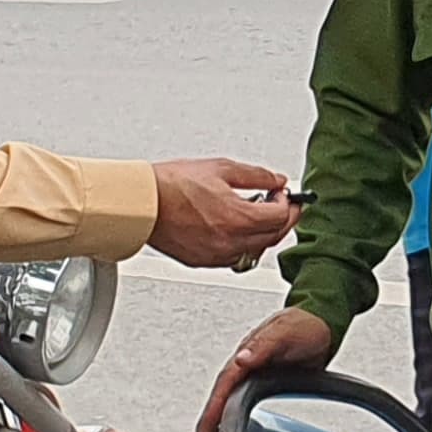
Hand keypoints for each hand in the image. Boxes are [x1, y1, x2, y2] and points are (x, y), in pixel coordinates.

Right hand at [147, 158, 300, 273]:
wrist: (143, 203)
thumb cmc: (172, 185)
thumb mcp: (221, 168)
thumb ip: (257, 176)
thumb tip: (277, 180)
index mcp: (239, 218)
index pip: (281, 217)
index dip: (288, 203)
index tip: (282, 193)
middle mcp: (231, 241)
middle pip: (274, 236)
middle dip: (282, 219)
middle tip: (279, 204)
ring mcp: (218, 255)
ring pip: (256, 250)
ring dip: (264, 233)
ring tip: (256, 214)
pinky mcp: (204, 262)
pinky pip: (236, 258)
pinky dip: (244, 244)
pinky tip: (236, 229)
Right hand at [194, 305, 337, 431]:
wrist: (322, 324)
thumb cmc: (304, 325)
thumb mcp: (284, 333)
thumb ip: (263, 345)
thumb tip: (241, 358)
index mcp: (247, 352)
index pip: (224, 384)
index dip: (213, 408)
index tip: (204, 429)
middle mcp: (247, 363)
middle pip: (222, 394)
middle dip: (209, 419)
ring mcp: (255, 372)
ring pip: (230, 397)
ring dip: (219, 417)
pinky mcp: (266, 379)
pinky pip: (244, 398)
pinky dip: (235, 411)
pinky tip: (233, 423)